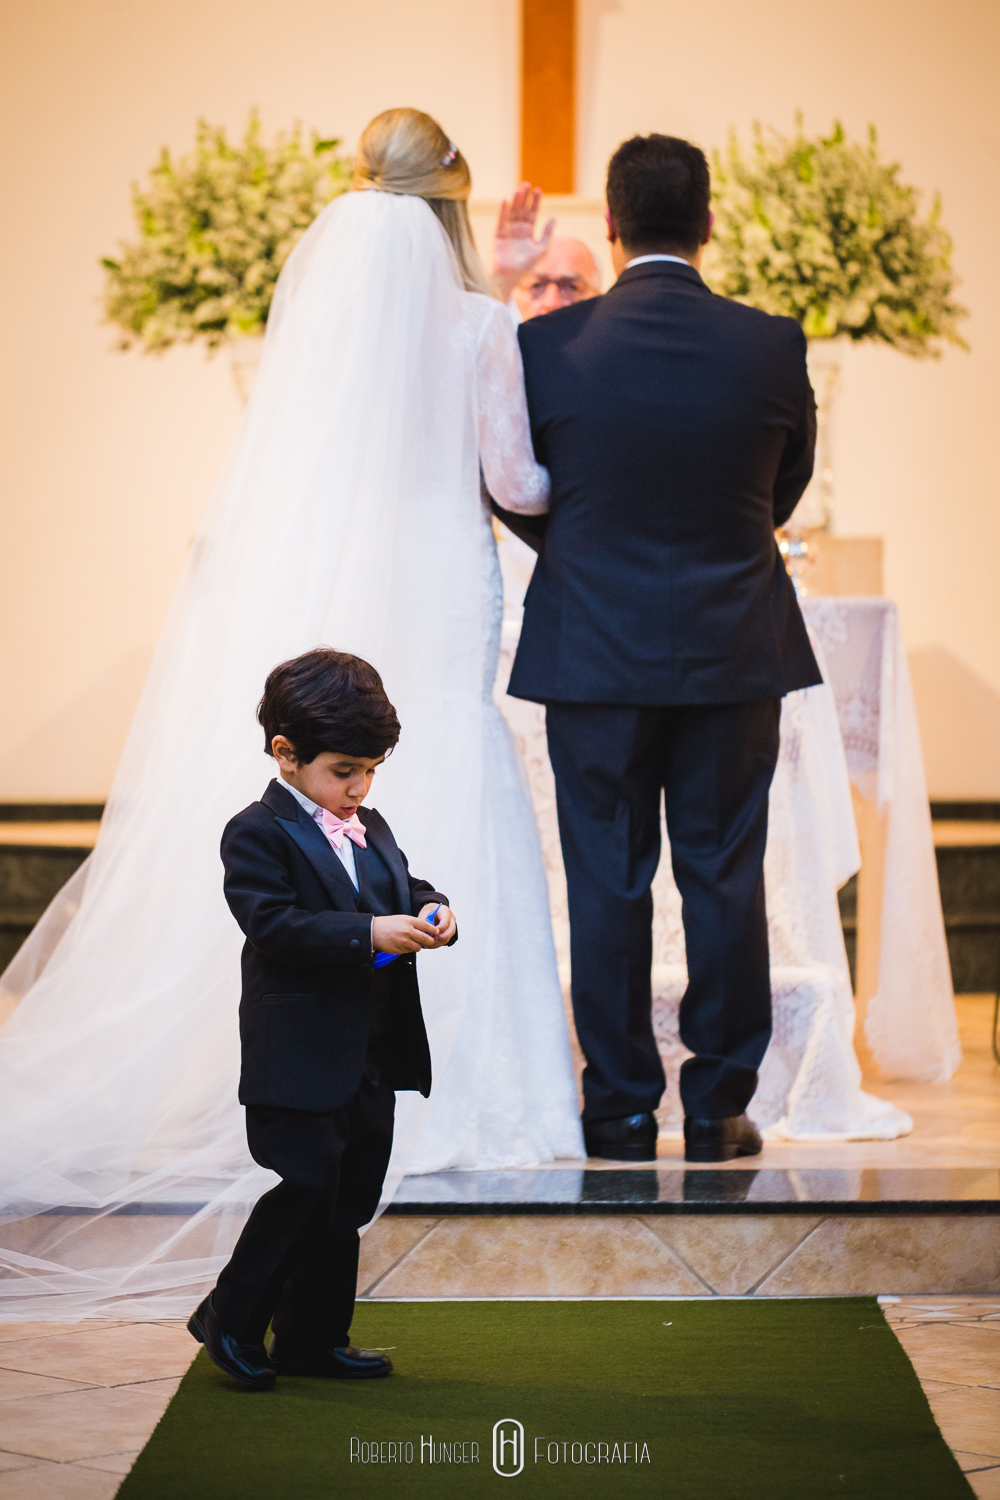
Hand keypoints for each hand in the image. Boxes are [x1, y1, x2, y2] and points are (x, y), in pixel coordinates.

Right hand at [372, 914, 440, 954]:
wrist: (374, 931)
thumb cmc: (388, 924)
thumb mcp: (403, 919)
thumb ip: (414, 924)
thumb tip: (427, 930)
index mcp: (409, 921)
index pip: (427, 926)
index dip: (433, 930)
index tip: (436, 932)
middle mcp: (408, 931)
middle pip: (426, 939)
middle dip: (429, 941)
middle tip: (429, 941)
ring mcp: (404, 941)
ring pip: (418, 947)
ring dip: (418, 946)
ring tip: (412, 942)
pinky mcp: (400, 949)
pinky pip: (410, 951)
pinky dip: (409, 949)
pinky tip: (403, 944)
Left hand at [418, 903, 455, 945]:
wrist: (432, 911)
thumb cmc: (429, 911)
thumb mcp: (424, 913)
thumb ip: (424, 922)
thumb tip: (422, 932)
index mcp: (446, 912)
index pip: (445, 922)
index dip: (438, 929)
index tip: (430, 933)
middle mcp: (451, 920)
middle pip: (450, 932)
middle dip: (439, 938)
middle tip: (429, 940)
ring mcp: (451, 927)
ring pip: (447, 938)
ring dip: (437, 943)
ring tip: (426, 944)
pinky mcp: (448, 934)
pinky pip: (444, 941)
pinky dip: (436, 944)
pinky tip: (427, 945)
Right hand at [492, 183, 554, 301]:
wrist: (511, 276)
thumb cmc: (526, 265)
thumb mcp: (542, 249)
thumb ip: (547, 233)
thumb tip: (554, 217)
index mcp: (528, 231)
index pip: (533, 212)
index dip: (535, 202)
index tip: (538, 190)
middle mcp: (518, 228)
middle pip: (522, 209)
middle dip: (525, 197)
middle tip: (527, 184)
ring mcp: (508, 230)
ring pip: (512, 211)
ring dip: (515, 201)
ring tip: (519, 189)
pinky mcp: (498, 233)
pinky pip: (501, 219)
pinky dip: (503, 210)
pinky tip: (506, 200)